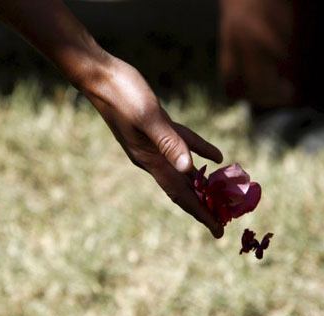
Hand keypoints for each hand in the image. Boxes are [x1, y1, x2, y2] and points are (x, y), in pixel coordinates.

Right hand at [80, 56, 224, 237]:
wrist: (99, 75)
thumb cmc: (122, 93)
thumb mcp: (147, 117)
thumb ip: (169, 142)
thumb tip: (189, 169)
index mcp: (151, 159)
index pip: (181, 194)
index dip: (201, 213)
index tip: (217, 232)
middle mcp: (152, 158)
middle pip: (184, 189)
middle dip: (204, 206)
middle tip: (223, 222)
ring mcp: (153, 144)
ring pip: (185, 171)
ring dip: (203, 185)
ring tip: (221, 197)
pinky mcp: (156, 128)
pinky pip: (183, 145)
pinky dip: (200, 152)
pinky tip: (216, 156)